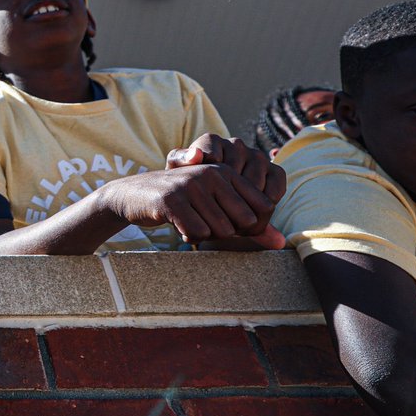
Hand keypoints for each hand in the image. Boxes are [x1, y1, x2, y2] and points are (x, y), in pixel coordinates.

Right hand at [100, 163, 284, 248]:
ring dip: (205, 235)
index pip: (263, 208)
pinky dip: (189, 237)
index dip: (251, 227)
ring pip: (221, 230)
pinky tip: (178, 226)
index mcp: (227, 172)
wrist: (133, 195)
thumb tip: (282, 243)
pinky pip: (197, 232)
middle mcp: (212, 174)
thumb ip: (250, 225)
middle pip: (243, 223)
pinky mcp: (171, 200)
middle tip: (206, 224)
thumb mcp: (216, 208)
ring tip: (190, 223)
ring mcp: (191, 185)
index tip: (228, 225)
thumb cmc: (182, 204)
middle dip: (227, 233)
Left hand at [167, 133, 286, 204]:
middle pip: (235, 171)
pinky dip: (268, 199)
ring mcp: (256, 156)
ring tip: (233, 218)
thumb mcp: (178, 173)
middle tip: (219, 216)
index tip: (204, 194)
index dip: (209, 179)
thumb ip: (181, 160)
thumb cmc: (190, 184)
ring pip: (255, 180)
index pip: (212, 154)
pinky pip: (276, 184)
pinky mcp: (274, 169)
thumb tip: (196, 156)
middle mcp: (235, 144)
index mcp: (210, 141)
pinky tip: (253, 213)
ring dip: (246, 202)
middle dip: (226, 197)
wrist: (208, 197)